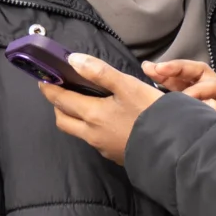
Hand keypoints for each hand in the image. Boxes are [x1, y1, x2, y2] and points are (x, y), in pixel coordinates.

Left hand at [39, 53, 166, 164]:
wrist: (172, 148)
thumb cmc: (150, 114)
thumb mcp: (127, 86)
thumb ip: (99, 72)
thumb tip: (73, 60)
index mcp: (92, 114)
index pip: (61, 100)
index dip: (49, 88)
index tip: (43, 80)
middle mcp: (92, 133)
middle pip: (63, 120)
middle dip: (58, 106)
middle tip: (62, 93)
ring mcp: (103, 147)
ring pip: (79, 132)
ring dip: (75, 118)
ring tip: (84, 106)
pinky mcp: (115, 156)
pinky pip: (96, 141)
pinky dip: (92, 129)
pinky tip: (107, 123)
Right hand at [142, 58, 215, 139]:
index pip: (209, 82)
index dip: (195, 84)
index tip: (184, 97)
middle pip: (196, 76)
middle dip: (176, 69)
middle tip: (155, 69)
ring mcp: (205, 109)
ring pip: (186, 84)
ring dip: (168, 75)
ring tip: (149, 69)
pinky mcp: (194, 120)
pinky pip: (180, 99)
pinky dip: (167, 89)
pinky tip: (152, 83)